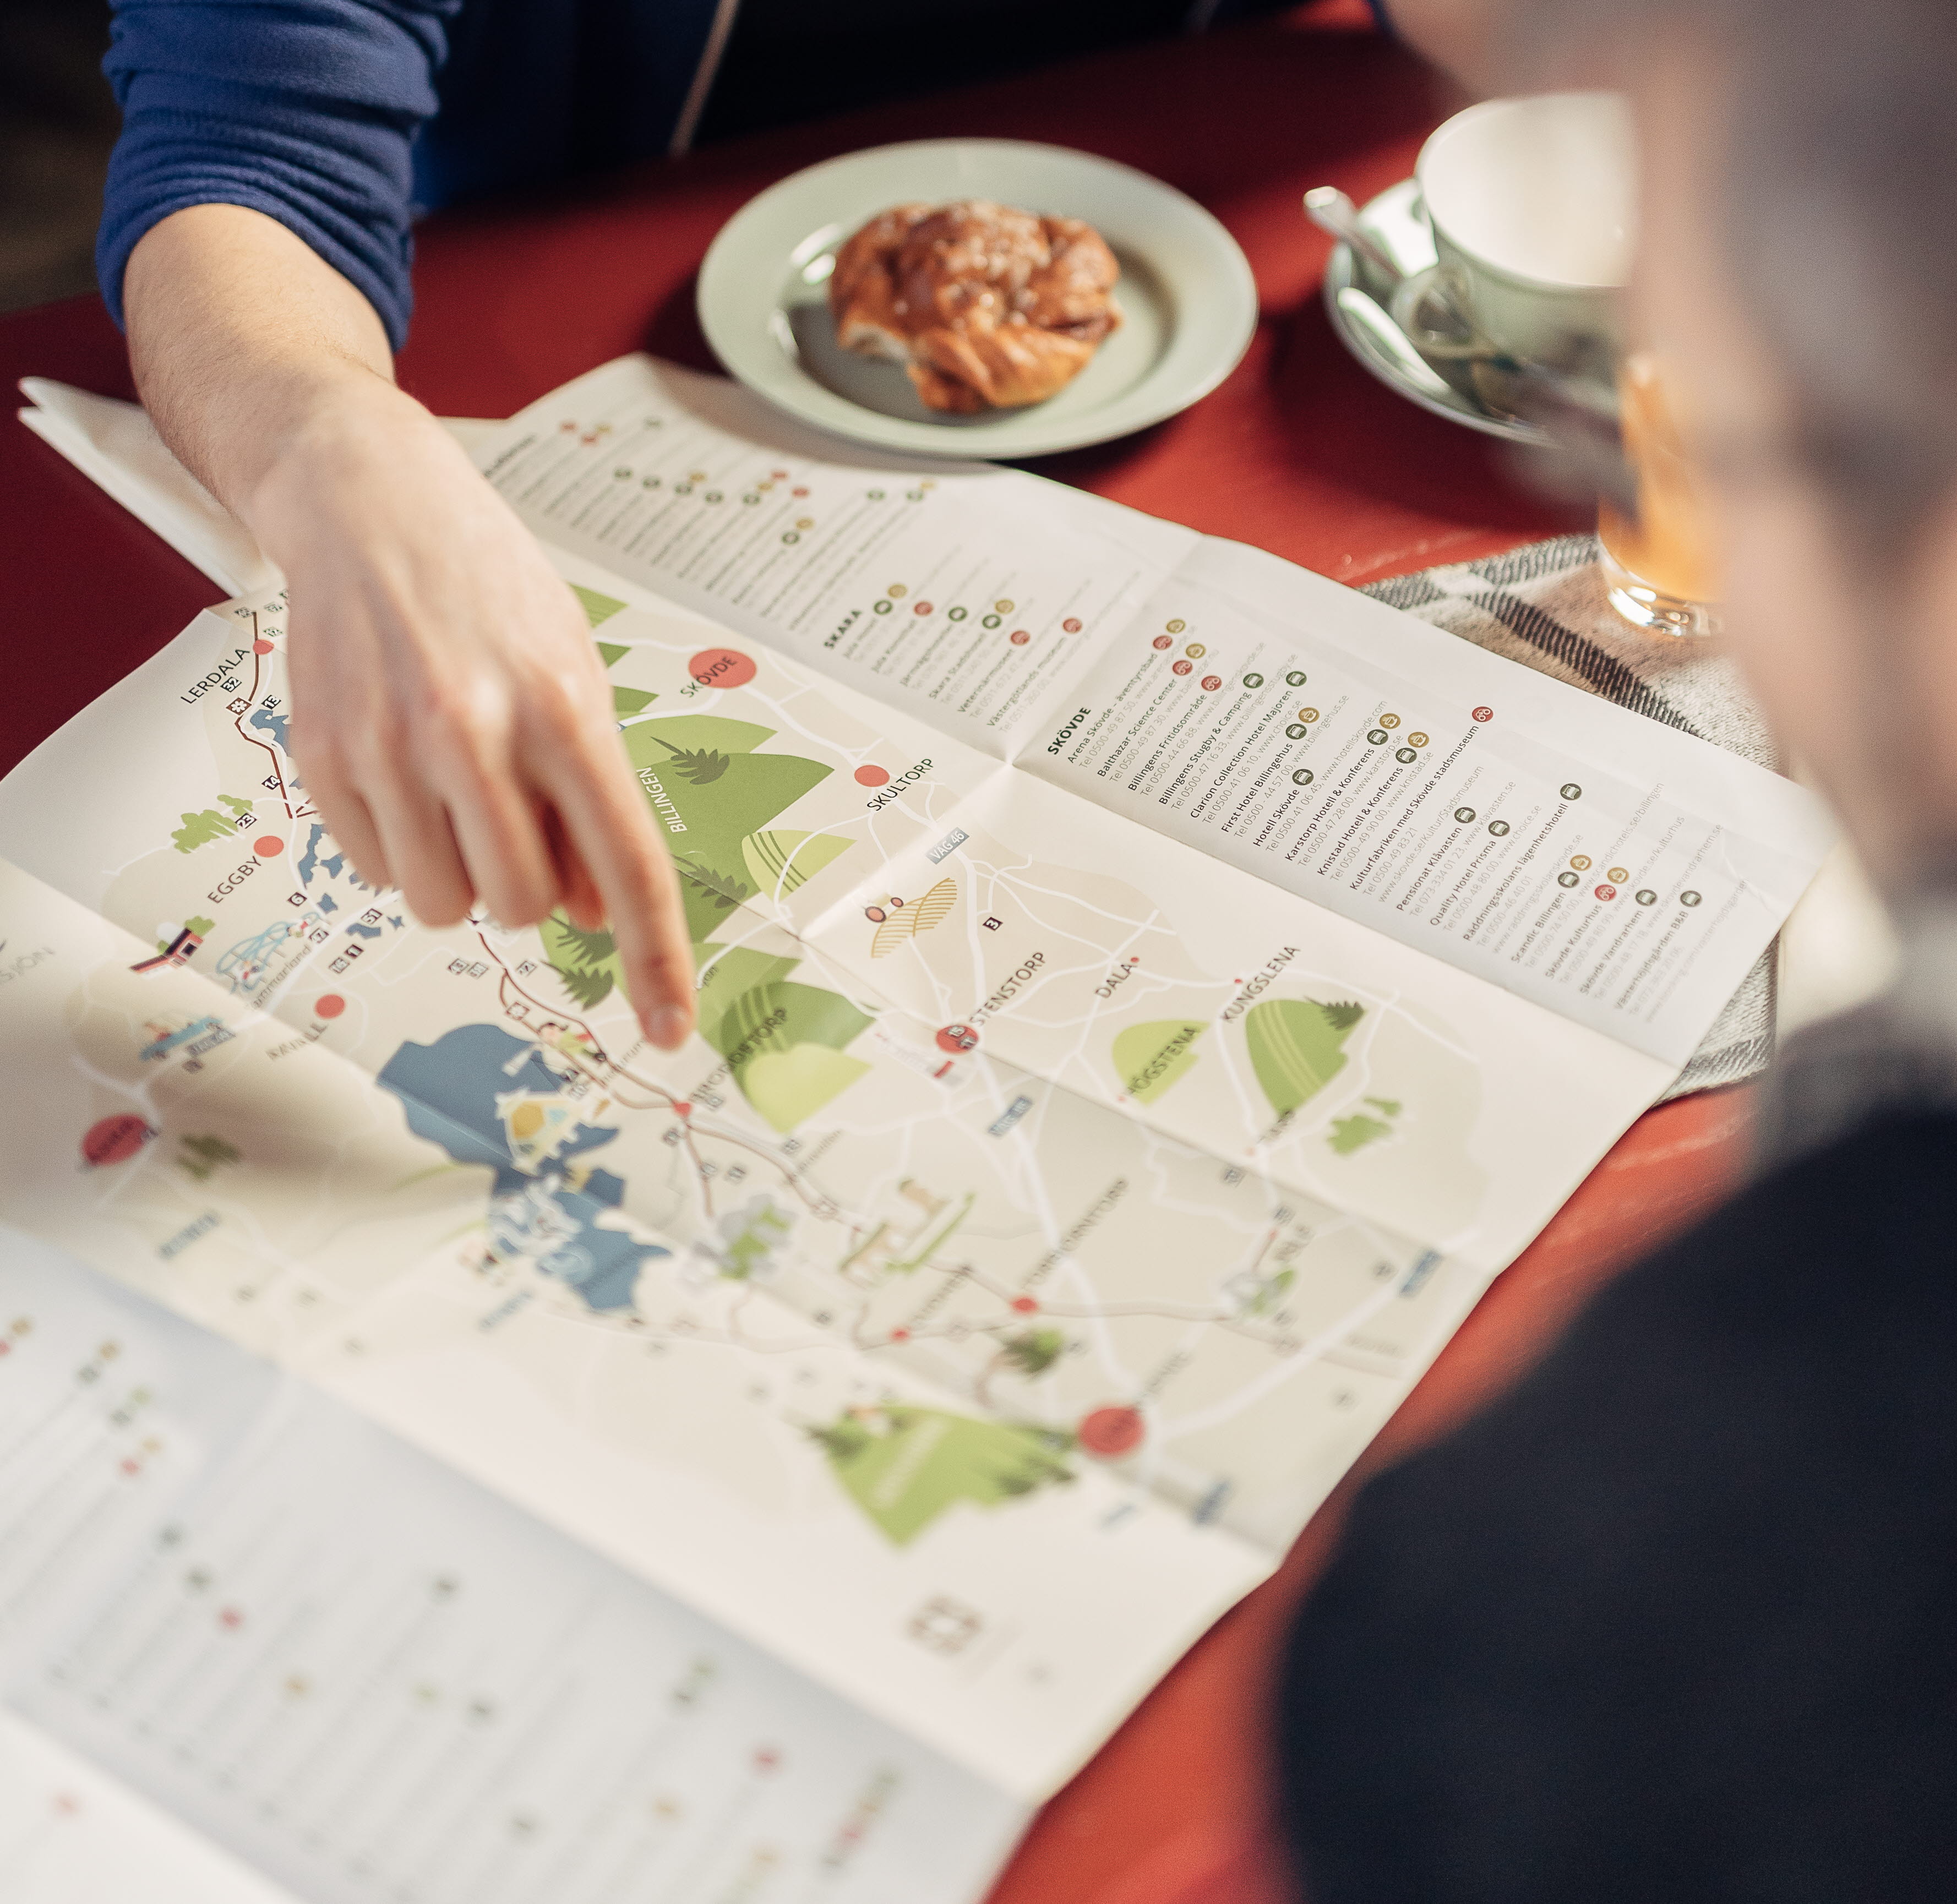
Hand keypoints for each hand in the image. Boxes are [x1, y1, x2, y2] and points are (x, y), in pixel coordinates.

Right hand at [247, 377, 695, 1046]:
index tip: (672, 1027)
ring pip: (448, 906)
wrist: (367, 505)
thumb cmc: (486, 589)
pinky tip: (404, 774)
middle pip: (527, 905)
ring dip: (464, 876)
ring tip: (457, 793)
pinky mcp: (322, 758)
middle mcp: (473, 733)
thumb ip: (592, 798)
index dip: (656, 959)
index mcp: (560, 709)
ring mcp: (388, 749)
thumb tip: (598, 913)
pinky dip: (404, 849)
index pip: (627, 865)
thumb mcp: (573, 675)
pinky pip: (380, 873)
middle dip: (532, 884)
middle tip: (517, 816)